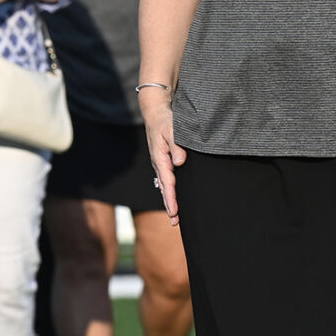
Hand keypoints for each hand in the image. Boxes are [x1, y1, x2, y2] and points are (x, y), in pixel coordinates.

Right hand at [138, 91, 184, 225]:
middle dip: (169, 206)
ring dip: (169, 201)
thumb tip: (180, 163)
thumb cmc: (165, 120)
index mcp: (160, 158)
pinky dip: (169, 191)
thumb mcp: (172, 129)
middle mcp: (158, 163)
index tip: (175, 212)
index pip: (168, 182)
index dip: (172, 198)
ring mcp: (160, 163)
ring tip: (175, 217)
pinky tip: (173, 198)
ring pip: (164, 186)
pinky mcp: (162, 161)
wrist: (155, 112)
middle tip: (175, 223)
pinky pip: (166, 180)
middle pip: (164, 189)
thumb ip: (176, 146)